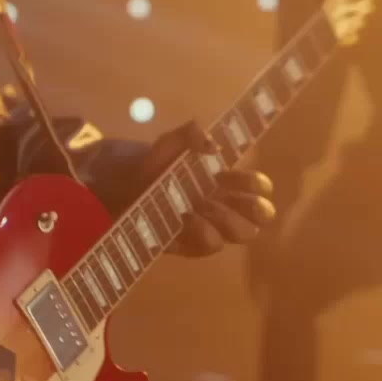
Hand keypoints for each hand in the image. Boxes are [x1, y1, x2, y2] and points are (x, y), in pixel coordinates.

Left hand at [142, 123, 276, 257]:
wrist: (120, 188)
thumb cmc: (153, 164)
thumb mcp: (169, 143)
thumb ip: (189, 134)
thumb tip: (212, 144)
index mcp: (226, 182)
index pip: (259, 187)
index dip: (257, 185)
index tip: (241, 179)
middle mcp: (224, 206)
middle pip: (261, 216)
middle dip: (256, 209)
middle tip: (235, 200)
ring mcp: (210, 227)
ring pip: (241, 234)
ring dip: (227, 220)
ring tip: (201, 207)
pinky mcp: (191, 244)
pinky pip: (209, 247)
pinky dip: (203, 233)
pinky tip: (185, 219)